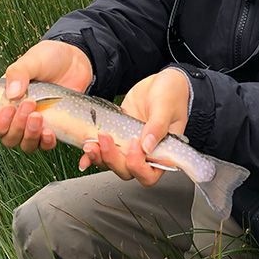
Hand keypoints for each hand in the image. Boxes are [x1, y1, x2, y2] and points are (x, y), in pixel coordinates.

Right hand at [0, 40, 92, 152]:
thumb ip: (18, 73)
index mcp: (2, 101)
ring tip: (39, 116)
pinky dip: (45, 142)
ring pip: (24, 144)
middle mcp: (16, 117)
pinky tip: (50, 131)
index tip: (9, 109)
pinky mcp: (51, 128)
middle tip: (30, 104)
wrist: (75, 61)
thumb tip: (12, 93)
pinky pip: (44, 145)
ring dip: (30, 135)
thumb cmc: (48, 58)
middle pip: (6, 138)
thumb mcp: (31, 60)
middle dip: (16, 126)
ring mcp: (33, 124)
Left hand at [79, 68, 190, 186]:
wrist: (159, 83)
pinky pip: (104, 151)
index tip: (134, 144)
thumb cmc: (172, 94)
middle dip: (113, 159)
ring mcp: (130, 147)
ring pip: (112, 163)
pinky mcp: (118, 137)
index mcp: (163, 152)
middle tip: (106, 138)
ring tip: (91, 143)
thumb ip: (158, 126)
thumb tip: (146, 146)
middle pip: (127, 171)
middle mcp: (146, 154)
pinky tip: (86, 148)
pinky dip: (92, 154)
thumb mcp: (166, 106)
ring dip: (100, 157)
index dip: (138, 166)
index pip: (149, 175)